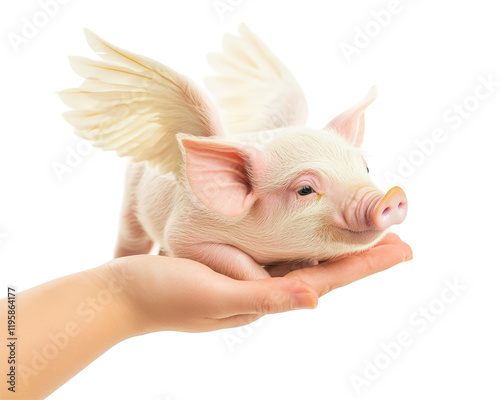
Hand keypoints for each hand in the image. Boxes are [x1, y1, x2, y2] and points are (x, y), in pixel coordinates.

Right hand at [108, 233, 410, 333]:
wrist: (121, 296)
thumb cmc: (162, 295)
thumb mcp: (212, 296)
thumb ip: (261, 297)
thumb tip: (313, 300)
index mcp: (261, 300)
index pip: (324, 280)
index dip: (364, 265)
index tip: (401, 249)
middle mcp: (261, 292)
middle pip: (322, 272)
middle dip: (361, 257)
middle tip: (398, 240)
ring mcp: (246, 282)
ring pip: (303, 263)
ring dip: (337, 250)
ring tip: (366, 235)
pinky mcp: (231, 270)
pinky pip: (276, 256)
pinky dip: (303, 245)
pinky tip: (311, 236)